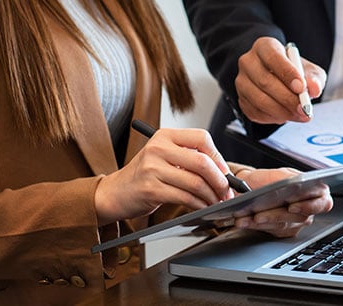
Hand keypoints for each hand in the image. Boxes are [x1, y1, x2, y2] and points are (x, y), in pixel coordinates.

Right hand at [93, 128, 232, 224]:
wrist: (116, 192)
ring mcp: (153, 169)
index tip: (225, 172)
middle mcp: (158, 149)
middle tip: (227, 191)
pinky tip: (202, 207)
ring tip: (216, 201)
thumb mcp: (164, 157)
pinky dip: (199, 204)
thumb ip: (188, 158)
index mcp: (165, 136)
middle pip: (202, 162)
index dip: (218, 156)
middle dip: (220, 180)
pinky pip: (185, 197)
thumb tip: (222, 172)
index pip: (202, 138)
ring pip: (196, 182)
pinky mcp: (151, 189)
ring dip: (211, 196)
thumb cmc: (145, 175)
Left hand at [232, 168, 332, 237]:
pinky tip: (245, 221)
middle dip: (277, 215)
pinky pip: (271, 231)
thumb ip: (289, 179)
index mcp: (314, 192)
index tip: (292, 205)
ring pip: (283, 225)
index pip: (323, 202)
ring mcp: (296, 222)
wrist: (249, 187)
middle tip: (261, 214)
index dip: (310, 206)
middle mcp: (308, 209)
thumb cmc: (267, 180)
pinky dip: (256, 226)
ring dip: (263, 221)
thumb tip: (296, 183)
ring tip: (248, 216)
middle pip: (299, 217)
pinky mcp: (283, 231)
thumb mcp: (279, 175)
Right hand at [235, 37, 326, 124]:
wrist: (279, 79)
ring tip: (298, 115)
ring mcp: (242, 81)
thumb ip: (314, 77)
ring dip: (282, 111)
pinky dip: (273, 117)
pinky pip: (255, 112)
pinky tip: (285, 115)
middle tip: (303, 108)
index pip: (273, 57)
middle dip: (287, 98)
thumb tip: (314, 88)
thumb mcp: (308, 69)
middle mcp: (249, 62)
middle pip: (265, 81)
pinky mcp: (241, 99)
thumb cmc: (293, 71)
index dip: (287, 73)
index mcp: (265, 47)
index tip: (301, 87)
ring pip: (259, 99)